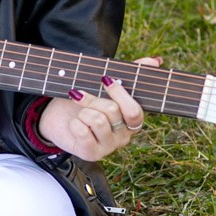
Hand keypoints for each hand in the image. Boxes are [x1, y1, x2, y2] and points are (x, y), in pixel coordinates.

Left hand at [36, 60, 160, 160]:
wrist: (59, 119)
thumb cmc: (86, 102)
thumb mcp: (107, 86)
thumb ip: (132, 74)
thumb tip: (156, 61)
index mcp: (132, 121)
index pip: (134, 111)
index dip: (119, 93)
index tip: (104, 79)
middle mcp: (124, 137)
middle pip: (112, 111)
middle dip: (93, 100)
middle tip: (82, 97)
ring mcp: (108, 147)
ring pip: (97, 120)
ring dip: (83, 112)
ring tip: (79, 113)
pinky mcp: (91, 154)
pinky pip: (82, 131)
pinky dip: (74, 123)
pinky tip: (74, 125)